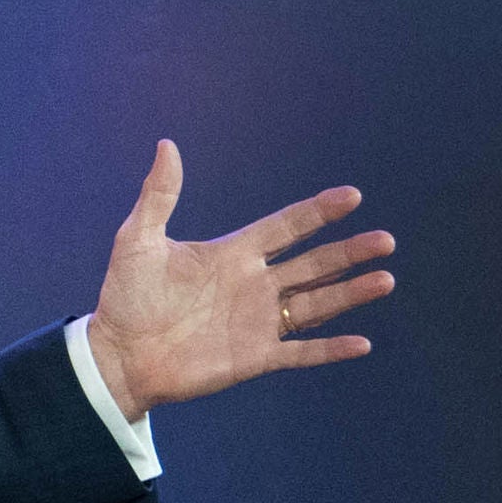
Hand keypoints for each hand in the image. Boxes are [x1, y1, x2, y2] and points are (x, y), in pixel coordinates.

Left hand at [83, 140, 394, 418]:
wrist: (116, 356)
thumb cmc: (124, 298)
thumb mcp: (137, 241)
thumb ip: (158, 196)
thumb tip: (166, 144)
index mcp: (232, 254)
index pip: (286, 227)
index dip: (317, 212)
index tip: (352, 196)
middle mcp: (254, 285)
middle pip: (313, 264)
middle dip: (349, 252)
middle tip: (385, 240)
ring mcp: (258, 321)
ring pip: (316, 304)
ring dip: (350, 293)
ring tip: (385, 279)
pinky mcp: (255, 357)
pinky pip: (301, 353)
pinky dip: (329, 349)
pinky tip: (361, 344)